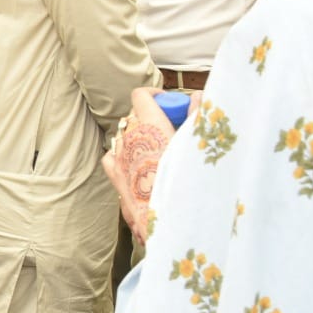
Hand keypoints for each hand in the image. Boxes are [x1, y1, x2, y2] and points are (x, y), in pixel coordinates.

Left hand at [102, 88, 199, 245]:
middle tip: (172, 128)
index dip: (154, 95)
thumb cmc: (190, 179)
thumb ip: (199, 114)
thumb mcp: (199, 142)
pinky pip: (113, 155)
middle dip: (152, 117)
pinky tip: (136, 159)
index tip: (168, 101)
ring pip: (125, 135)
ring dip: (140, 136)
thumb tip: (199, 96)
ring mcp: (120, 156)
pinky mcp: (115, 176)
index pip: (141, 96)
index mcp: (150, 124)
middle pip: (136, 116)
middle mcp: (130, 136)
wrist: (171, 217)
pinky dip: (122, 153)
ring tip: (160, 148)